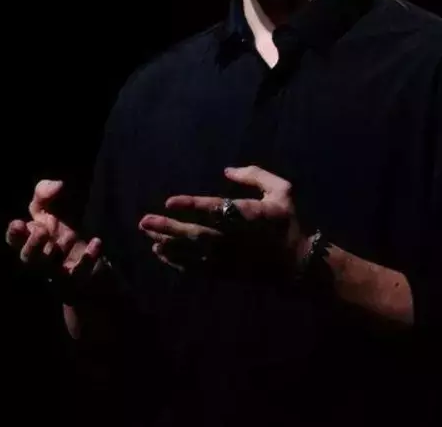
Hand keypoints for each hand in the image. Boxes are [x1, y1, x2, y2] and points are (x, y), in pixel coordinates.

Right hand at [5, 179, 105, 297]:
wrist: (91, 256)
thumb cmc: (64, 229)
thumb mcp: (52, 207)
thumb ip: (47, 193)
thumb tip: (58, 185)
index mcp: (31, 240)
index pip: (14, 240)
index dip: (13, 234)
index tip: (18, 223)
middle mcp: (40, 259)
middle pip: (28, 259)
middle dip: (32, 246)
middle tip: (41, 231)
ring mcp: (58, 272)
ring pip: (51, 270)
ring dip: (58, 252)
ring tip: (70, 235)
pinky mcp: (78, 280)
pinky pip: (80, 274)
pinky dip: (87, 259)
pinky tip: (96, 242)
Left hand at [139, 165, 309, 278]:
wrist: (298, 263)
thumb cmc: (287, 222)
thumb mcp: (282, 190)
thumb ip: (255, 176)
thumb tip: (227, 170)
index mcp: (247, 216)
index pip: (215, 209)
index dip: (191, 205)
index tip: (169, 201)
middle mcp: (234, 238)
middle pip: (195, 233)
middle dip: (168, 228)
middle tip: (143, 221)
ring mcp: (227, 258)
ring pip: (191, 251)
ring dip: (167, 243)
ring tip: (146, 234)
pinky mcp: (223, 272)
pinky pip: (194, 268)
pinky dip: (175, 261)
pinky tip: (160, 252)